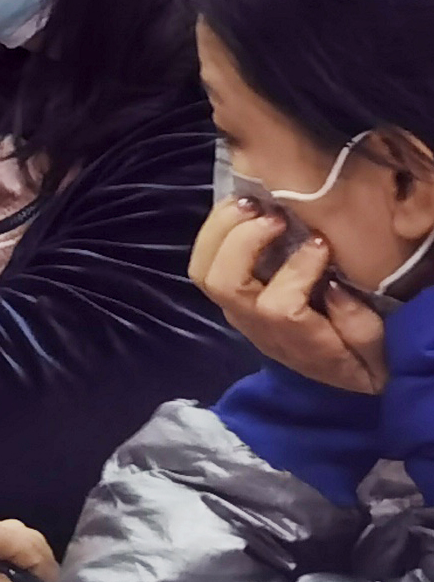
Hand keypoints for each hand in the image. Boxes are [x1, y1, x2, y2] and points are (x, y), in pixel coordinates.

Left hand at [192, 198, 389, 394]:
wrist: (334, 378)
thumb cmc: (360, 361)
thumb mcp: (377, 355)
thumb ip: (360, 326)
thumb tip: (335, 287)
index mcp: (295, 340)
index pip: (277, 306)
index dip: (297, 269)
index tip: (323, 243)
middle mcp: (254, 323)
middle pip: (224, 283)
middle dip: (243, 241)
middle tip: (275, 215)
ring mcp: (235, 308)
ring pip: (203, 270)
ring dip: (221, 230)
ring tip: (252, 203)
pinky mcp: (229, 294)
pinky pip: (205, 261)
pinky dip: (216, 230)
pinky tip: (241, 208)